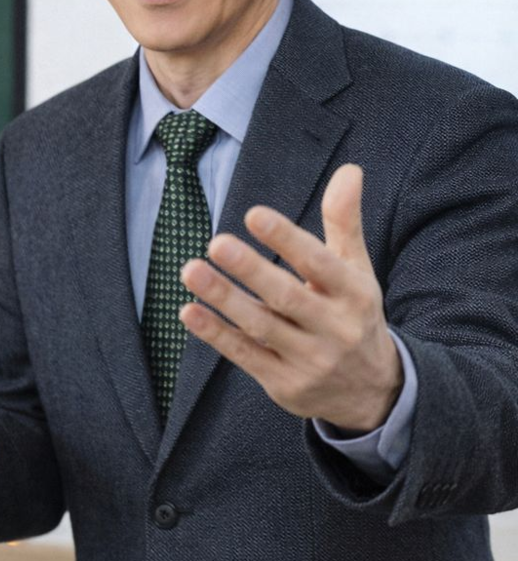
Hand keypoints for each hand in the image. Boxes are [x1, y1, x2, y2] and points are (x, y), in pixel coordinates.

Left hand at [180, 164, 402, 430]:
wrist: (371, 391)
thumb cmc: (353, 313)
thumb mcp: (356, 269)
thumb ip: (345, 220)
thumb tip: (349, 169)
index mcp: (354, 294)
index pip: (319, 263)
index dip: (287, 239)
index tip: (253, 215)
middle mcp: (334, 329)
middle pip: (287, 296)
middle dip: (250, 270)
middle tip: (216, 242)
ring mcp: (309, 360)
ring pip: (261, 327)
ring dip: (224, 298)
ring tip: (191, 270)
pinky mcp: (284, 385)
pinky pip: (245, 356)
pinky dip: (216, 335)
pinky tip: (189, 312)